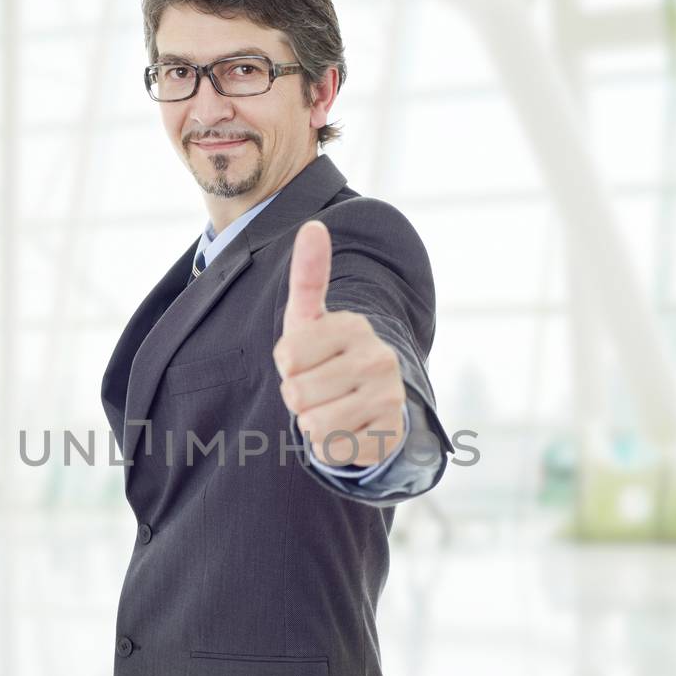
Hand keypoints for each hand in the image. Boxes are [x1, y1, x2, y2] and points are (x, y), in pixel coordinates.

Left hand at [273, 219, 406, 467]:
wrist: (368, 405)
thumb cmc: (324, 357)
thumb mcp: (309, 318)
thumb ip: (307, 275)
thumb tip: (314, 225)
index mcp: (353, 326)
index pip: (286, 357)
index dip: (286, 366)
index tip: (306, 360)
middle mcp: (378, 358)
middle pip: (296, 393)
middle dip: (298, 398)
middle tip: (320, 388)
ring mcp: (388, 398)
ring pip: (313, 425)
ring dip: (312, 423)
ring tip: (332, 407)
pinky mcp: (389, 435)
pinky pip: (333, 450)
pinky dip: (331, 446)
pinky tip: (349, 428)